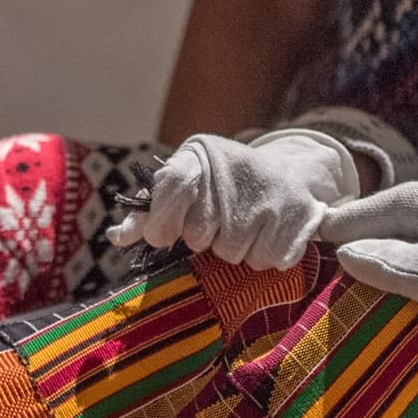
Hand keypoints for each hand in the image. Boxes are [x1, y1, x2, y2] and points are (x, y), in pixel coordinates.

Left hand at [108, 130, 358, 270]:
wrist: (288, 170)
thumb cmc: (220, 183)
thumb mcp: (184, 181)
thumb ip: (150, 211)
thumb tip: (116, 237)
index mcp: (200, 156)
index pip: (172, 187)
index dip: (163, 221)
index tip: (163, 236)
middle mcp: (237, 169)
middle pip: (200, 236)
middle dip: (204, 239)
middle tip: (218, 222)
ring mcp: (271, 194)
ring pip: (233, 255)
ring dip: (235, 251)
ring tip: (245, 226)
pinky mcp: (300, 215)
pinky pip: (266, 261)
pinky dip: (264, 256)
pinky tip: (268, 233)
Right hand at [318, 179, 417, 403]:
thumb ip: (381, 261)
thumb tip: (345, 253)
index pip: (401, 200)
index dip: (360, 217)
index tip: (325, 229)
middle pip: (415, 222)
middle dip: (376, 238)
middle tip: (336, 250)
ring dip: (396, 260)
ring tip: (359, 272)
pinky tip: (395, 289)